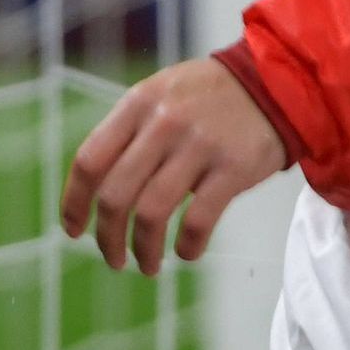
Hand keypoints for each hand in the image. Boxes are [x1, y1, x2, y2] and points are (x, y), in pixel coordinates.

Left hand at [58, 56, 288, 274]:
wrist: (275, 83)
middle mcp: (163, 123)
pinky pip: (198, 221)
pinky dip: (187, 246)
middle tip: (113, 259)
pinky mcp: (233, 168)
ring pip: (152, 213)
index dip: (75, 203)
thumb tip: (91, 191)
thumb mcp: (159, 95)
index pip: (90, 161)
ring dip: (144, 250)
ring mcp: (198, 146)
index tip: (74, 231)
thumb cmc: (207, 97)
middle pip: (116, 195)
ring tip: (147, 266)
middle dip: (107, 238)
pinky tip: (187, 252)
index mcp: (137, 104)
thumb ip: (127, 132)